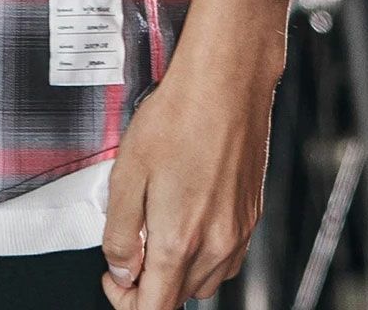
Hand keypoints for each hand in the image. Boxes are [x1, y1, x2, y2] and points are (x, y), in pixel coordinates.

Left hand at [99, 56, 274, 307]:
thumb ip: (121, 231)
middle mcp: (216, 245)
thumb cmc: (179, 114)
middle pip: (179, 297)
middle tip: (132, 245)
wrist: (226, 81)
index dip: (127, 302)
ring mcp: (239, 232)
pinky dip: (203, 254)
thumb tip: (120, 269)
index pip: (155, 309)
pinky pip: (226, 258)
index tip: (115, 277)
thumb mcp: (128, 170)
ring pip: (204, 281)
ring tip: (159, 227)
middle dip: (150, 282)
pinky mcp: (251, 215)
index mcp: (180, 240)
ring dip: (177, 271)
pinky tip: (189, 218)